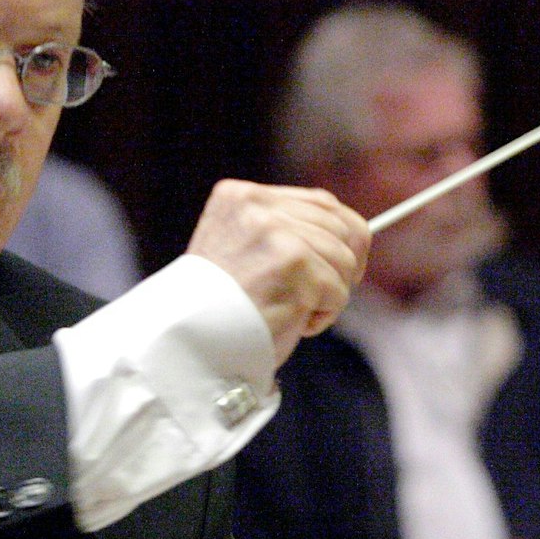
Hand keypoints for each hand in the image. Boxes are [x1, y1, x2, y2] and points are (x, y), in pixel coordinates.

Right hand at [185, 179, 369, 365]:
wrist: (185, 342)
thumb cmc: (219, 307)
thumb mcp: (245, 251)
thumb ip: (286, 233)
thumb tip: (354, 237)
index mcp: (240, 196)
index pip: (322, 202)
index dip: (345, 236)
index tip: (346, 264)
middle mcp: (256, 205)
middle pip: (341, 227)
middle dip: (341, 268)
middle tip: (320, 297)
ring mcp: (273, 231)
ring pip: (343, 259)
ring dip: (330, 294)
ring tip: (296, 311)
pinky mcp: (290, 261)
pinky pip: (337, 290)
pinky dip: (323, 315)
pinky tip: (293, 323)